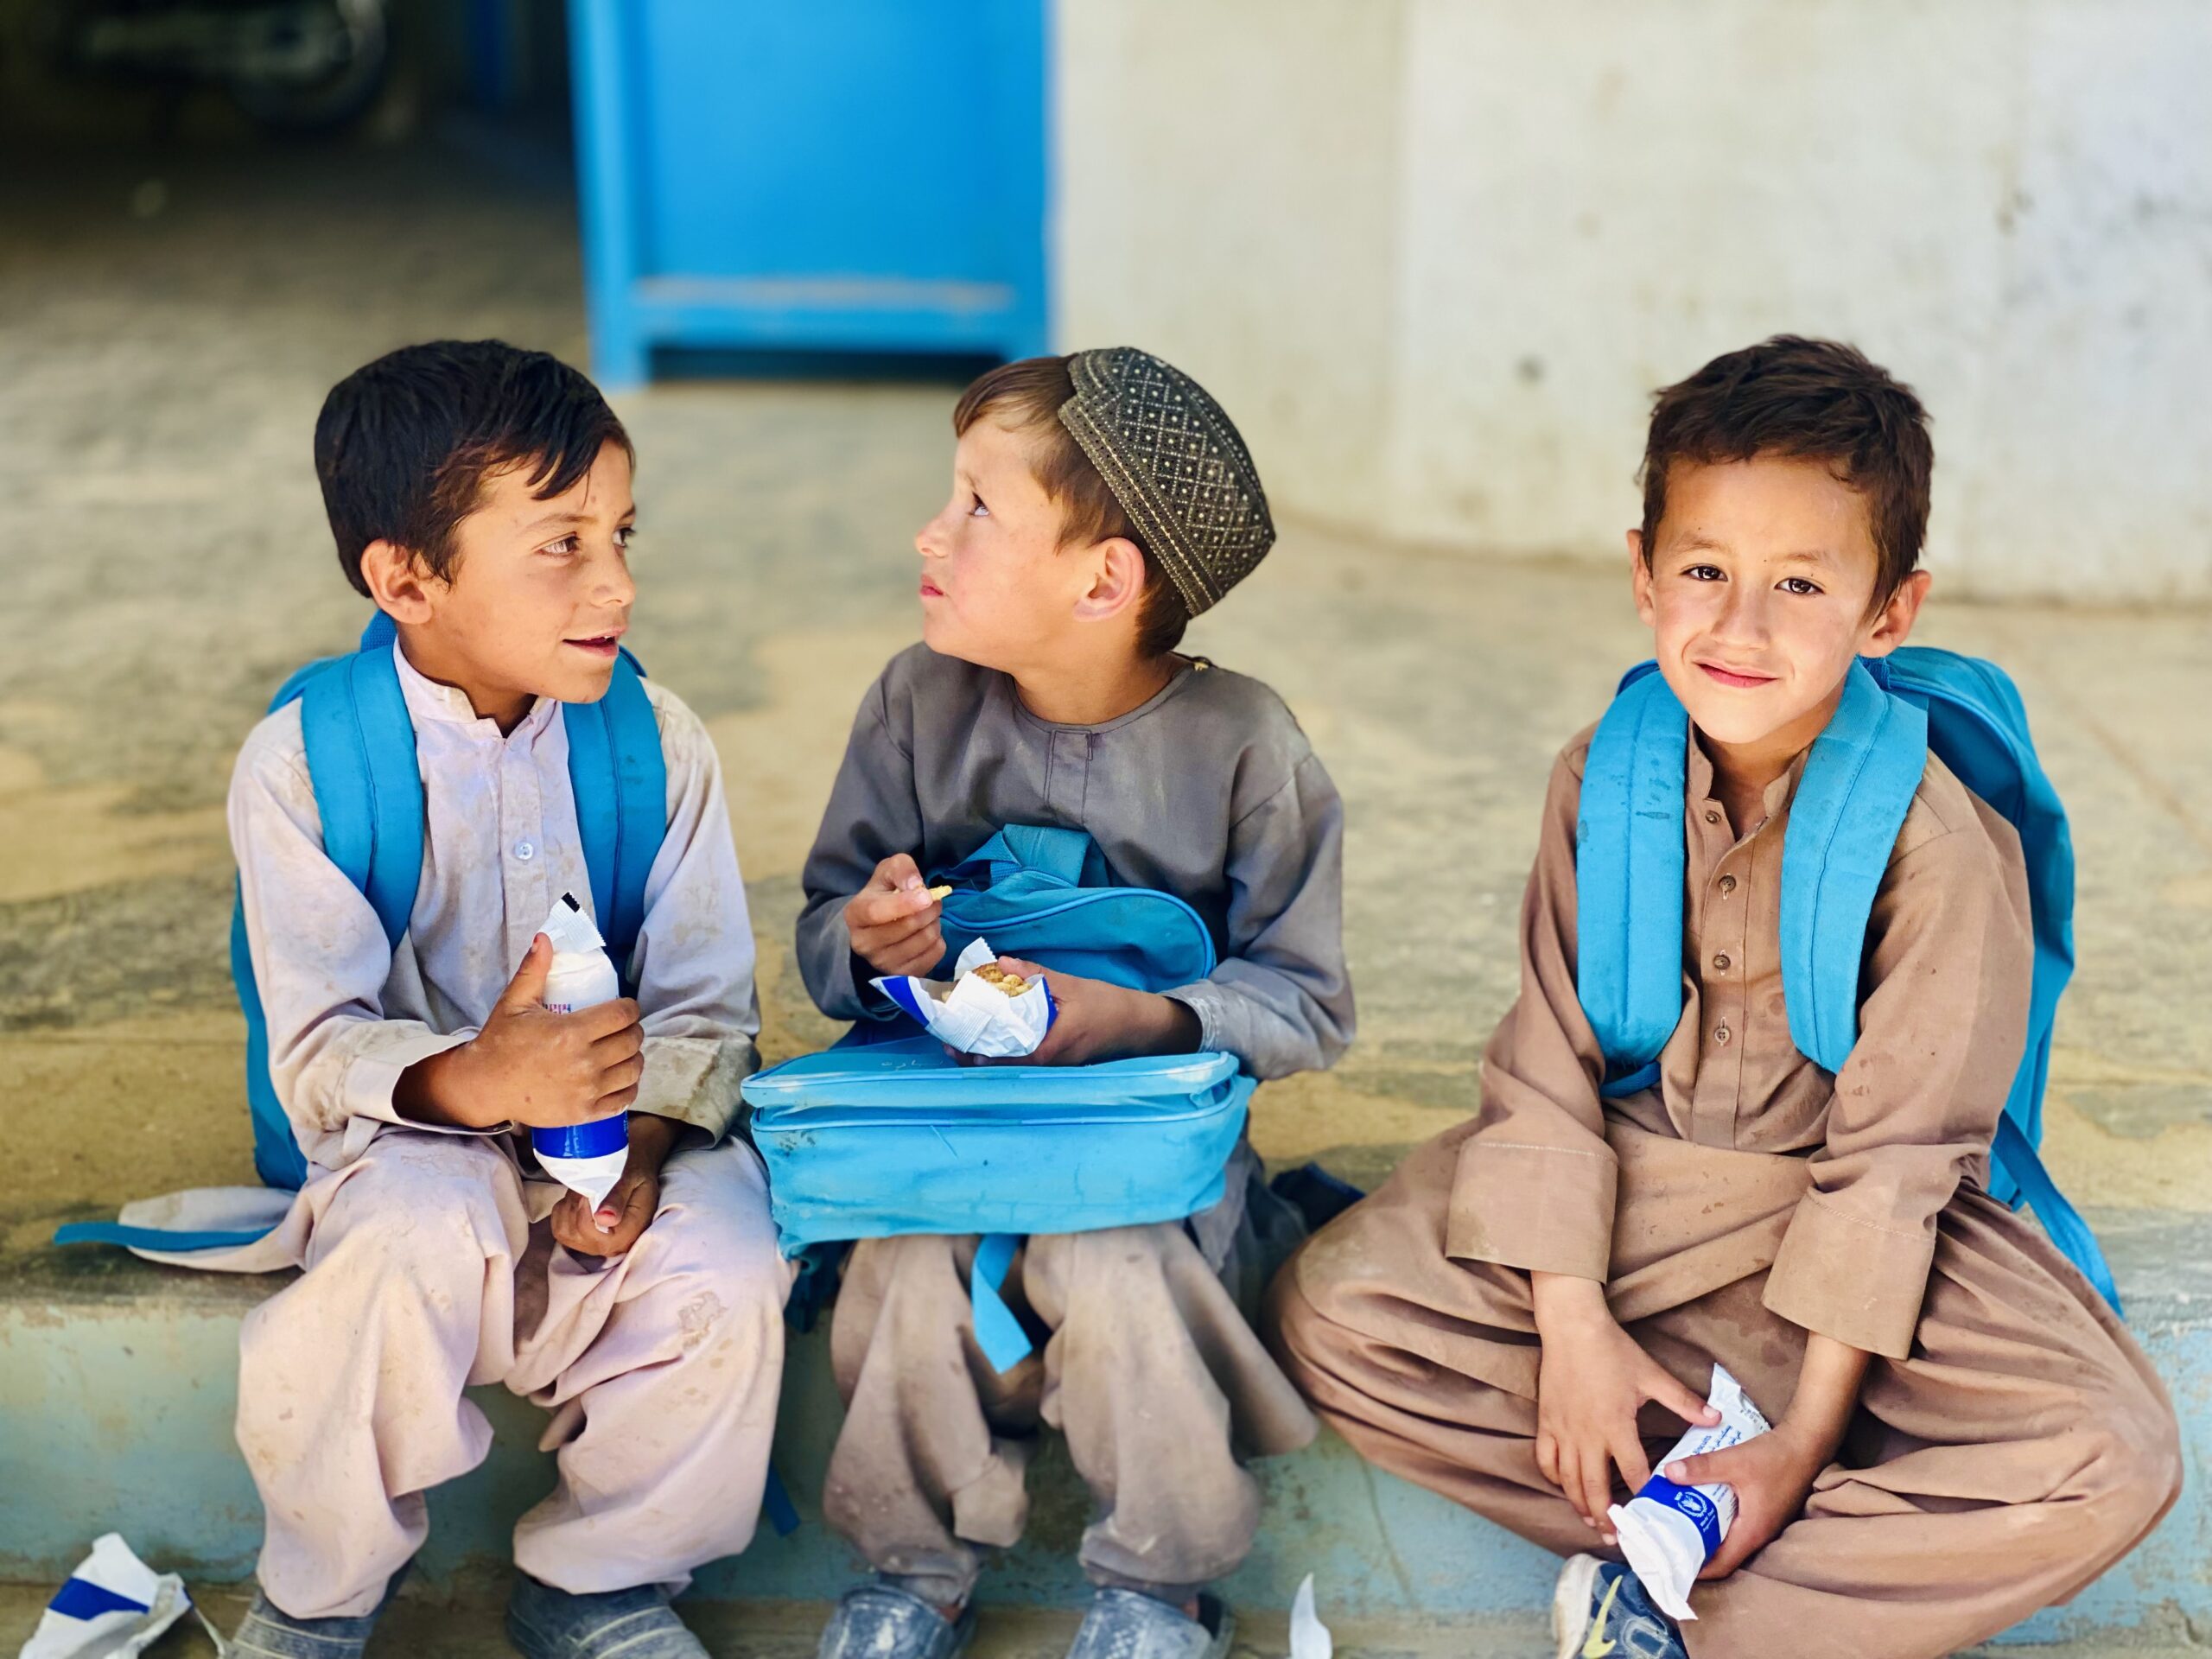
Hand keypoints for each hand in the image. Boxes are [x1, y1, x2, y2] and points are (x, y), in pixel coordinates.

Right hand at [396, 934, 642, 1130]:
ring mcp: (587, 1090)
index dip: (630, 1008)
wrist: (486, 1086)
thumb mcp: (515, 1003)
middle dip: (632, 1030)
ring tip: (624, 1050)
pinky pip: (624, 1099)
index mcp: (571, 1032)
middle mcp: (584, 1063)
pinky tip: (621, 1077)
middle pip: (632, 1041)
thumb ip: (533, 970)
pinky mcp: (585, 1113)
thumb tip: (545, 938)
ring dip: (634, 1057)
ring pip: (633, 1069)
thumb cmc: (501, 1043)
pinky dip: (629, 1087)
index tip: (625, 1007)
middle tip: (623, 1028)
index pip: (623, 1015)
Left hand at [551, 1114, 678, 1256]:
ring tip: (583, 1193)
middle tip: (587, 1187)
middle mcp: (612, 1247)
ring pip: (565, 1232)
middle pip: (576, 1233)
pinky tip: (577, 1202)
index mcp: (628, 1234)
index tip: (588, 1191)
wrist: (635, 1175)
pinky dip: (563, 1213)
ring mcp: (596, 1246)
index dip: (583, 1210)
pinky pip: (560, 1230)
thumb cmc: (635, 1174)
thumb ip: (618, 1198)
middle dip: (576, 1206)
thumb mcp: (632, 1178)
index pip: (591, 1233)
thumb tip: (604, 1219)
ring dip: (569, 1208)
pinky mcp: (582, 1241)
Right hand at [844, 854, 944, 978]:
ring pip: (923, 941)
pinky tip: (928, 933)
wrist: (879, 927)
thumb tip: (915, 885)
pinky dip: (938, 941)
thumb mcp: (888, 872)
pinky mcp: (902, 975)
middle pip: (907, 927)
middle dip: (929, 909)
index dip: (905, 904)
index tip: (927, 896)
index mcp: (855, 914)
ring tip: (929, 916)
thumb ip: (901, 869)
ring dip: (935, 923)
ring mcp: (882, 963)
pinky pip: (934, 956)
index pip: (877, 912)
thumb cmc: (883, 895)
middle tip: (933, 901)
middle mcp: (863, 943)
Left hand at [975, 957, 1199, 1066]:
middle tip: (951, 1048)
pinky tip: (991, 1043)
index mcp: (1054, 1044)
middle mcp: (1052, 1061)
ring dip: (988, 1058)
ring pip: (1014, 1067)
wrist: (1133, 1022)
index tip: (963, 1048)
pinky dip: (1005, 1055)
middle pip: (1008, 1066)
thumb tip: (1000, 962)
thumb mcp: (1070, 985)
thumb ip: (1035, 974)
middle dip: (978, 1059)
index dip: (988, 1055)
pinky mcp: (1055, 1062)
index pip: (1015, 1057)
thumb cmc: (1104, 1004)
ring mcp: (1054, 1065)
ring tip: (963, 1047)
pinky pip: (1025, 1062)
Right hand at [1531, 1274, 1718, 1540]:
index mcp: (1616, 1425)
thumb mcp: (1652, 1374)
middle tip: (1617, 1537)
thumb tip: (1715, 1419)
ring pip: (1569, 1480)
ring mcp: (1564, 1430)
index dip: (1644, 1495)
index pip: (1634, 1472)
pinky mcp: (1547, 1422)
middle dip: (1606, 1517)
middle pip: (1595, 1488)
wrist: (1572, 1327)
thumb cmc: (1613, 1350)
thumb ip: (1683, 1401)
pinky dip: (1555, 1478)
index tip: (1653, 1512)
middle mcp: (1588, 1435)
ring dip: (1580, 1504)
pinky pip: (1547, 1460)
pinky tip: (1566, 1486)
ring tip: (1592, 1521)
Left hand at [1666, 1331, 1864, 1578]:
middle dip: (1694, 1547)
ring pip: (1727, 1536)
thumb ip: (1701, 1467)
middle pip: (1721, 1552)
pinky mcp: (1763, 1509)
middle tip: (1666, 1535)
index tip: (1670, 1560)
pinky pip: (1735, 1521)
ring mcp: (1762, 1522)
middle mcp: (1758, 1533)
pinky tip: (1700, 1500)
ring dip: (1704, 1530)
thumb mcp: (1734, 1461)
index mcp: (1752, 1532)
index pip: (1721, 1565)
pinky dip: (1716, 1516)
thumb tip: (1668, 1474)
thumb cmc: (1776, 1457)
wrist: (1806, 1443)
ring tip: (1676, 1518)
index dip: (1696, 1567)